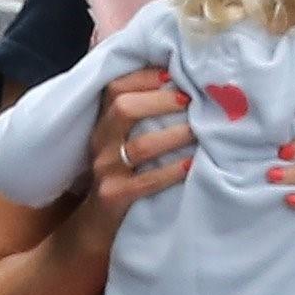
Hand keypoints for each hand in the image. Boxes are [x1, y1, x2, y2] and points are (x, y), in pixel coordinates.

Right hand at [89, 64, 194, 225]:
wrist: (95, 220)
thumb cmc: (120, 170)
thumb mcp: (119, 138)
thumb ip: (139, 112)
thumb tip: (177, 80)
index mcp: (102, 122)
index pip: (115, 87)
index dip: (144, 77)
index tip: (173, 74)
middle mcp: (100, 142)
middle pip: (123, 109)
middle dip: (161, 101)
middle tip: (190, 100)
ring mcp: (105, 170)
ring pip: (141, 145)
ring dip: (175, 135)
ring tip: (198, 130)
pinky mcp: (114, 196)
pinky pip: (147, 181)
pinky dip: (173, 171)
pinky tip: (191, 164)